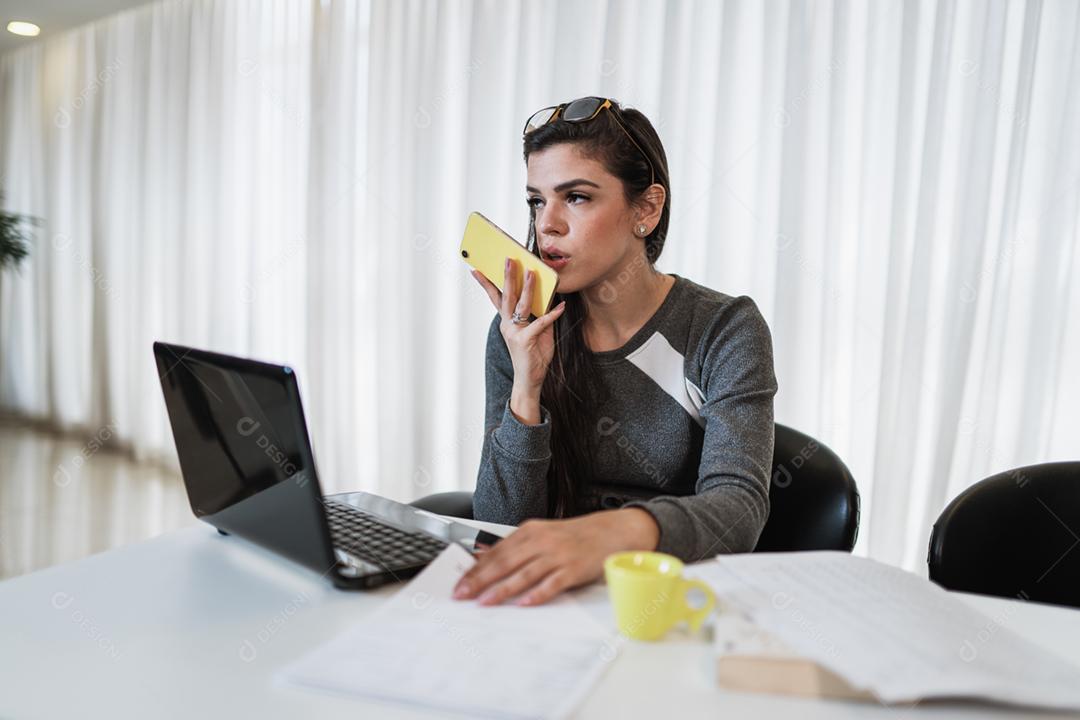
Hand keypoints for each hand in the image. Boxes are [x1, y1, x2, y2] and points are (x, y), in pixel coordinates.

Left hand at [452, 508, 659, 606]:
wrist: (611, 531)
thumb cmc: (573, 537)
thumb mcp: (541, 534)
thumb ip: (515, 548)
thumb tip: (482, 558)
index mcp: (530, 531)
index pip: (496, 552)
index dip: (475, 568)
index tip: (458, 582)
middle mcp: (541, 541)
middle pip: (505, 562)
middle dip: (480, 580)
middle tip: (462, 594)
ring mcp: (558, 555)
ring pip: (524, 574)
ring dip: (502, 589)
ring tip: (484, 602)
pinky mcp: (573, 569)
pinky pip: (552, 584)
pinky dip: (537, 594)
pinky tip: (524, 604)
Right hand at [471, 259, 565, 393]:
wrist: (530, 380)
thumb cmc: (533, 356)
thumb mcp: (537, 332)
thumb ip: (539, 315)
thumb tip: (549, 297)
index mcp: (507, 322)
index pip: (496, 299)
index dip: (487, 284)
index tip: (477, 269)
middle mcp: (508, 325)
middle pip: (506, 297)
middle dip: (507, 277)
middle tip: (508, 260)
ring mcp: (515, 333)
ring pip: (520, 305)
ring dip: (527, 288)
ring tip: (531, 272)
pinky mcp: (526, 340)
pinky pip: (540, 323)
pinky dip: (552, 314)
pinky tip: (561, 306)